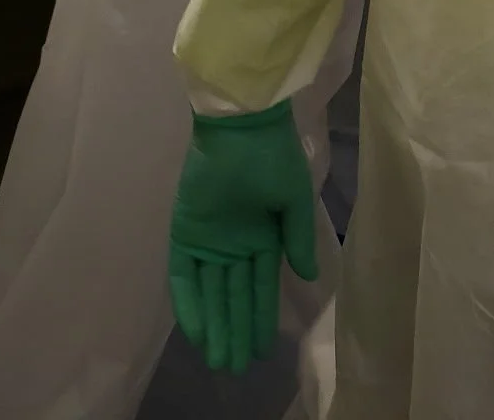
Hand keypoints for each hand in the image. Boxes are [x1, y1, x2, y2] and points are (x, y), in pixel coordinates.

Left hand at [168, 100, 317, 372]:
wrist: (241, 124)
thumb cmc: (272, 156)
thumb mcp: (295, 197)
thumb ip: (298, 238)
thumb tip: (309, 277)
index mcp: (265, 235)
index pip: (262, 287)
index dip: (261, 318)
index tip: (263, 351)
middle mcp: (235, 244)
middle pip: (234, 297)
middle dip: (236, 332)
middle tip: (235, 369)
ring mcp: (208, 240)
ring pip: (211, 293)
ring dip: (214, 325)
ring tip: (218, 361)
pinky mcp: (184, 232)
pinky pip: (184, 276)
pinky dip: (190, 304)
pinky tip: (197, 332)